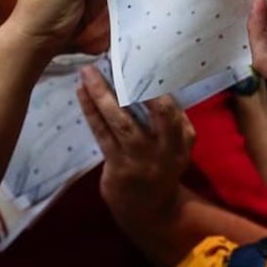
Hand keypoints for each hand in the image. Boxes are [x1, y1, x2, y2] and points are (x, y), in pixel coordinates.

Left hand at [76, 65, 194, 225]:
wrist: (150, 210)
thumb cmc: (160, 164)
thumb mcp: (175, 144)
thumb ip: (168, 118)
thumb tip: (147, 74)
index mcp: (184, 137)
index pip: (172, 104)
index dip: (159, 81)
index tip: (142, 56)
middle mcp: (167, 148)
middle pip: (157, 111)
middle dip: (137, 85)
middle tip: (117, 59)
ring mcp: (142, 159)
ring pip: (121, 121)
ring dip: (103, 94)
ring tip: (88, 71)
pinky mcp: (118, 168)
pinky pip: (102, 134)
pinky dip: (91, 110)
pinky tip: (82, 92)